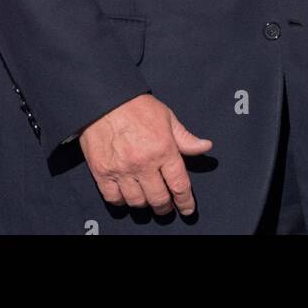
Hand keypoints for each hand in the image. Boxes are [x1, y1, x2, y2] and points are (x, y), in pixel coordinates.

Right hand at [79, 93, 212, 217]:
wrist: (105, 99)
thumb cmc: (138, 107)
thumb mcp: (167, 117)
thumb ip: (185, 138)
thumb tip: (206, 146)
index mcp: (163, 149)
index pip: (179, 185)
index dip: (185, 201)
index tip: (187, 208)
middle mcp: (143, 163)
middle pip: (159, 199)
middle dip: (165, 206)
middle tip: (165, 206)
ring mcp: (121, 170)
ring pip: (137, 202)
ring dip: (144, 204)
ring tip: (146, 198)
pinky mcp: (102, 172)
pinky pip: (114, 198)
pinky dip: (121, 201)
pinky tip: (126, 195)